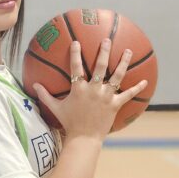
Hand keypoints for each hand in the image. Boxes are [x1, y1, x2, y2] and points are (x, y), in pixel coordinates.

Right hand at [32, 39, 146, 139]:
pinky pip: (128, 94)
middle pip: (100, 66)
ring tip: (128, 51)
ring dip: (123, 62)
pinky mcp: (115, 105)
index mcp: (78, 88)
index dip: (75, 53)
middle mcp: (93, 89)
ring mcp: (105, 96)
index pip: (75, 67)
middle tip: (107, 40)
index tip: (77, 42)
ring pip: (116, 76)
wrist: (83, 138)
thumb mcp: (55, 108)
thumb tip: (33, 85)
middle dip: (104, 51)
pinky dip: (137, 88)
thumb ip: (45, 95)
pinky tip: (145, 81)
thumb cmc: (69, 122)